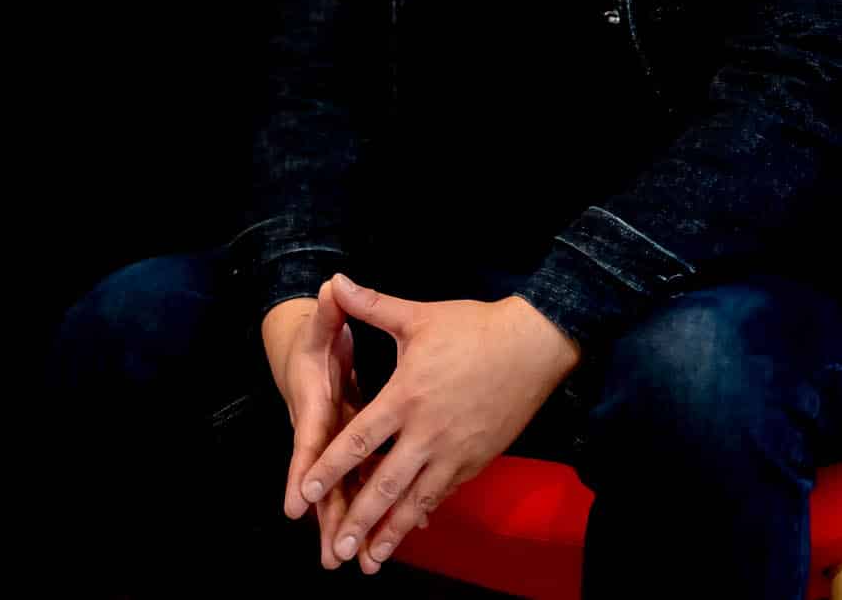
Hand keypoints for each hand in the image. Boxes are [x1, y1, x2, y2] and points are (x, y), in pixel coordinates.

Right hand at [264, 278, 397, 569]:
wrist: (300, 355)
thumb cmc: (312, 344)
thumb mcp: (320, 326)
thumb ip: (329, 312)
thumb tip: (331, 286)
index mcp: (315, 407)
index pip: (308, 443)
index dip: (302, 473)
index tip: (295, 504)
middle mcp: (325, 434)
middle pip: (325, 481)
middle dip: (329, 518)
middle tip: (332, 556)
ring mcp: (339, 446)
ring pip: (347, 489)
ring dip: (355, 522)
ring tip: (363, 563)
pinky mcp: (355, 451)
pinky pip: (369, 480)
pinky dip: (387, 503)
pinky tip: (406, 528)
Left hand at [292, 272, 580, 574]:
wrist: (533, 345)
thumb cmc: (473, 328)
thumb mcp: (419, 316)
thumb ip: (372, 307)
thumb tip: (335, 280)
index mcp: (406, 396)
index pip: (359, 440)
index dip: (330, 469)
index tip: (307, 494)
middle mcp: (427, 431)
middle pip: (385, 483)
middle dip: (359, 519)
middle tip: (335, 548)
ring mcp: (455, 450)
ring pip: (417, 499)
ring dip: (392, 531)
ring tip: (370, 560)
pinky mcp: (477, 459)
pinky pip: (444, 493)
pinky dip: (424, 514)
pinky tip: (410, 530)